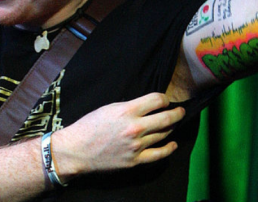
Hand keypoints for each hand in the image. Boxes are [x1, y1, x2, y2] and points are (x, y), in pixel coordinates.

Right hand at [52, 93, 184, 179]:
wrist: (76, 150)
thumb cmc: (89, 126)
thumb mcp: (109, 108)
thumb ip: (130, 107)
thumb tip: (147, 106)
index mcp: (127, 111)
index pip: (157, 100)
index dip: (165, 98)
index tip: (166, 100)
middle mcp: (135, 127)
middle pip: (166, 118)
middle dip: (177, 113)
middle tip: (180, 111)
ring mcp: (137, 145)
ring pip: (163, 134)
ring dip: (171, 128)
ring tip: (173, 124)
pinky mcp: (135, 160)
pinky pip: (159, 154)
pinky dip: (169, 148)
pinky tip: (173, 144)